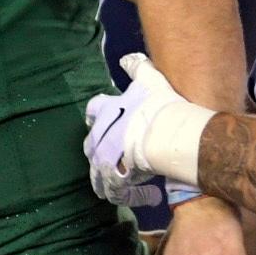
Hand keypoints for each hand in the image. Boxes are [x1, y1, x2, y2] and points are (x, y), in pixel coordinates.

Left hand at [83, 53, 192, 203]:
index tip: (100, 120)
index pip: (93, 110)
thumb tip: (127, 58)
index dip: (97, 115)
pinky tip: (148, 196)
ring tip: (129, 184)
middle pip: (91, 146)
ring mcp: (103, 159)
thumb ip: (138, 67)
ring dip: (113, 179)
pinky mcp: (113, 179)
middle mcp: (99, 136)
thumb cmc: (159, 105)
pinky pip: (117, 192)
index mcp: (106, 111)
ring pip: (99, 174)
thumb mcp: (149, 79)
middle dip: (101, 153)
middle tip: (117, 158)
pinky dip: (132, 195)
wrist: (164, 133)